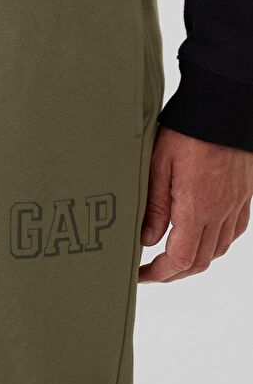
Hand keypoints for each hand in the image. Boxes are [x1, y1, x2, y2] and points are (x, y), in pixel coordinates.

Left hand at [138, 126, 252, 282]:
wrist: (223, 109)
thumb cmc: (188, 132)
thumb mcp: (158, 165)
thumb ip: (154, 206)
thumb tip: (146, 240)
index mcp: (196, 209)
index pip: (179, 259)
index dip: (158, 274)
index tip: (140, 275)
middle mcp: (220, 213)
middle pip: (199, 261)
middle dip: (172, 273)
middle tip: (150, 271)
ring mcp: (234, 205)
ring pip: (217, 250)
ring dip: (193, 261)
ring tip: (171, 258)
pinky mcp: (242, 196)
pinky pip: (233, 232)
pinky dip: (215, 244)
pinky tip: (201, 236)